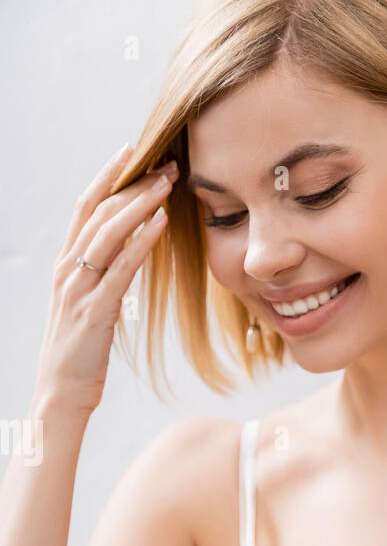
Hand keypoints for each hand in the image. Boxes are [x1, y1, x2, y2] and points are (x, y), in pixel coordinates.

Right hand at [34, 144, 179, 417]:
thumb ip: (103, 280)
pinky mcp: (95, 311)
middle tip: (164, 163)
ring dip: (140, 204)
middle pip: (99, 212)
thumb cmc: (80, 355)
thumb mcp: (91, 308)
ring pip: (108, 233)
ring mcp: (79, 289)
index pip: (85, 208)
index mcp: (66, 266)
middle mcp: (68, 270)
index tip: (131, 151)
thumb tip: (126, 259)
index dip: (107, 177)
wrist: (60, 394)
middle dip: (132, 184)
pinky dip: (141, 242)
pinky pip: (120, 269)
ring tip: (167, 183)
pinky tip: (161, 224)